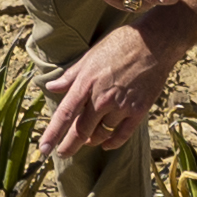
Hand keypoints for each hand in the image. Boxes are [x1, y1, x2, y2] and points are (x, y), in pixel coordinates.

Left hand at [41, 18, 174, 161]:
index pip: (64, 115)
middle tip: (62, 154)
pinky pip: (122, 135)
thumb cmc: (119, 45)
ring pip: (101, 134)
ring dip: (91, 140)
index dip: (52, 135)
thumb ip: (70, 76)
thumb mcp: (89, 57)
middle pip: (81, 131)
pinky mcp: (138, 111)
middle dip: (69, 146)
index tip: (42, 150)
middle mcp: (101, 99)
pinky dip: (112, 142)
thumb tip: (50, 87)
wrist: (153, 43)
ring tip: (86, 142)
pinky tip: (105, 144)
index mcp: (86, 84)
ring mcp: (121, 106)